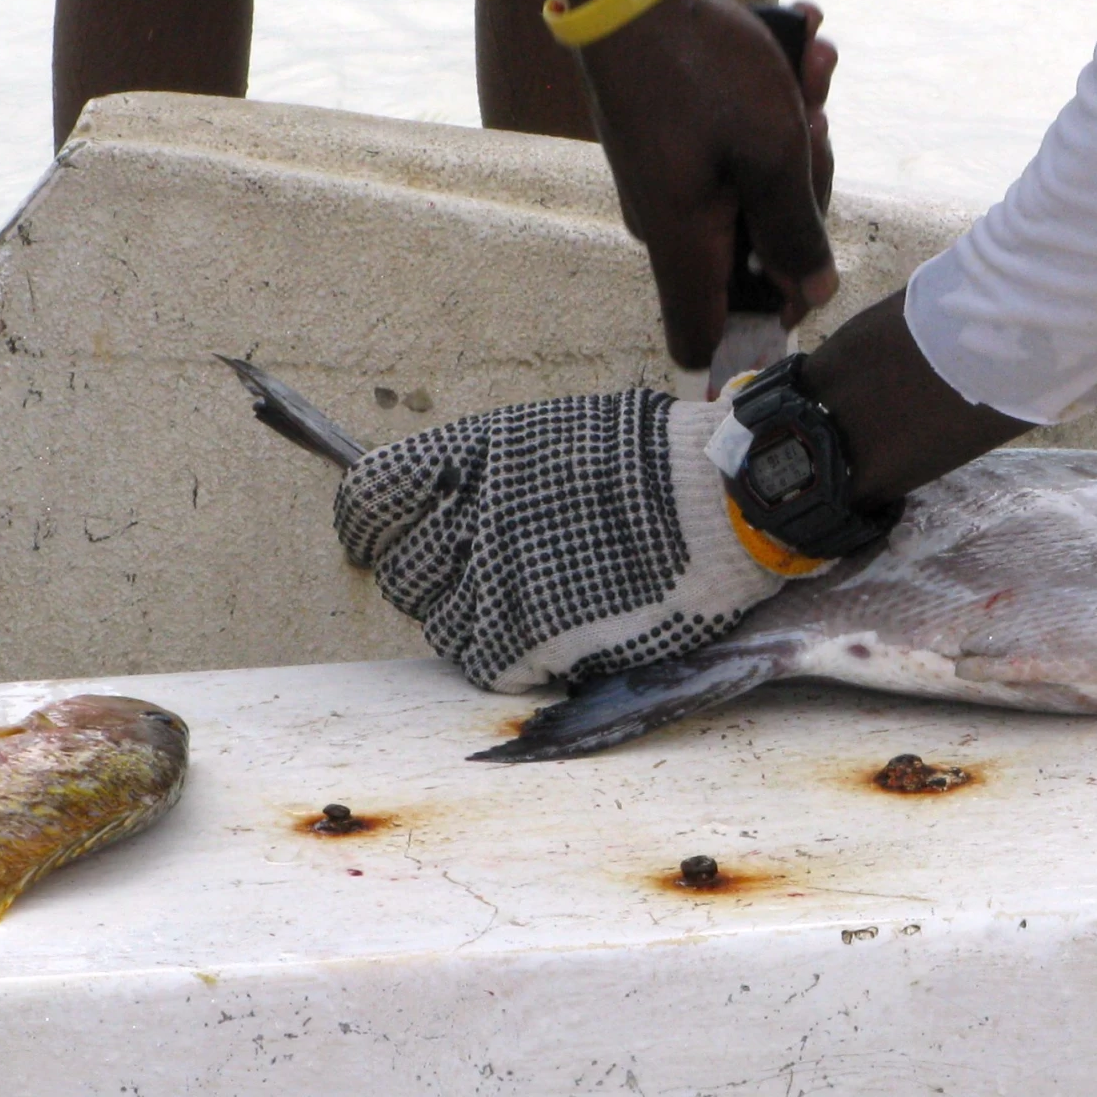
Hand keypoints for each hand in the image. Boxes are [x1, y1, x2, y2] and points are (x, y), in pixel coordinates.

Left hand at [332, 389, 792, 691]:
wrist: (726, 503)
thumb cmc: (657, 463)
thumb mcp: (557, 435)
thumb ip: (492, 470)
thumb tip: (448, 501)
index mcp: (470, 459)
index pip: (370, 501)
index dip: (373, 528)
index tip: (385, 540)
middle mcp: (466, 520)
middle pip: (403, 573)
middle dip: (438, 577)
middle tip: (491, 574)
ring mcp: (491, 584)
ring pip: (441, 625)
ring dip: (478, 619)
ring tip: (538, 604)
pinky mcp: (524, 641)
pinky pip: (485, 661)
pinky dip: (514, 655)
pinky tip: (558, 631)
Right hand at [581, 0, 839, 367]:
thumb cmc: (700, 63)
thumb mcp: (772, 149)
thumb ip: (796, 230)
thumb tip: (813, 295)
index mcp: (681, 243)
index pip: (703, 341)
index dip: (760, 331)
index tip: (803, 280)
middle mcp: (668, 224)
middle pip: (753, 259)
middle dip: (803, 196)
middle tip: (819, 126)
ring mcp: (672, 183)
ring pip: (756, 193)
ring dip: (799, 138)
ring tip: (814, 68)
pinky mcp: (679, 145)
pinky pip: (738, 150)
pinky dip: (773, 110)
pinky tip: (800, 53)